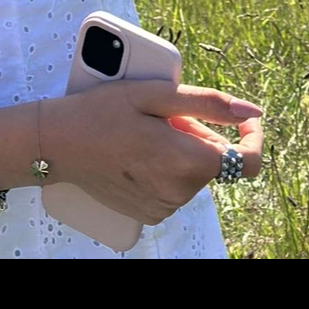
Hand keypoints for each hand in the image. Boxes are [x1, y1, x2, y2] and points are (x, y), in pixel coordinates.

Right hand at [43, 80, 262, 225]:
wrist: (56, 145)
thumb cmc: (102, 112)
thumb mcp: (155, 95)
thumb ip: (208, 104)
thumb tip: (251, 111)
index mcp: (186, 162)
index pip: (247, 161)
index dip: (252, 137)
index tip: (242, 119)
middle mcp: (179, 192)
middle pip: (215, 161)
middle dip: (202, 134)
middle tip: (165, 114)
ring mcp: (163, 206)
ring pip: (194, 173)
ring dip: (183, 150)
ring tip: (148, 131)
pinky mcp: (150, 213)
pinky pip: (175, 186)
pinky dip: (168, 166)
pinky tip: (141, 150)